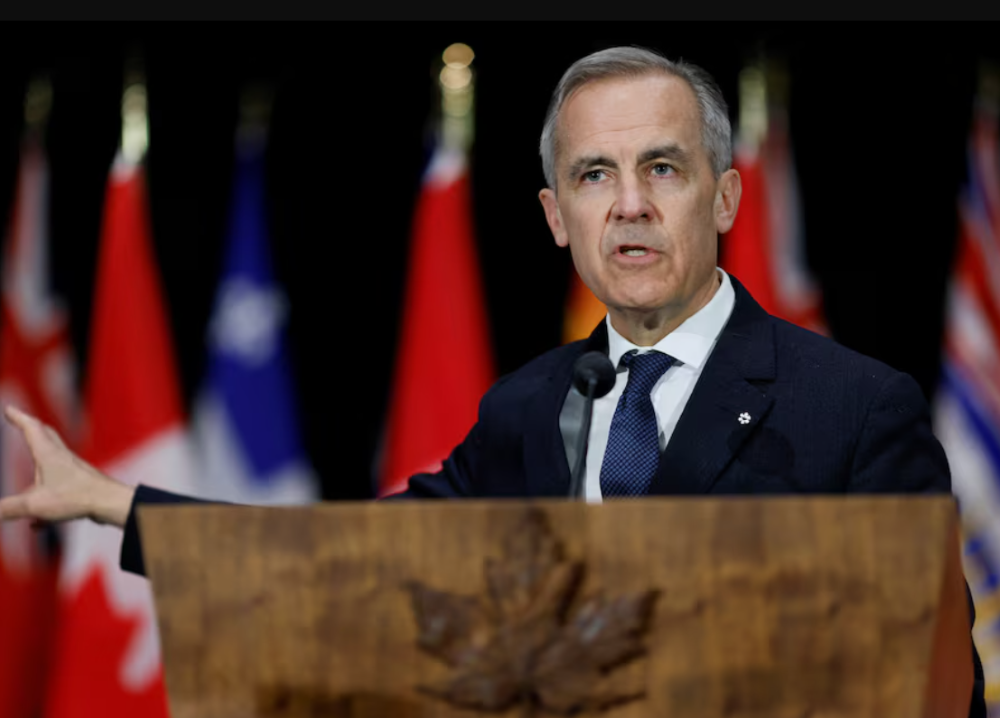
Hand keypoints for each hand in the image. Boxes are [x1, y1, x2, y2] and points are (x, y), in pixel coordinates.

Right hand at [0, 405, 134, 527]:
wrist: (111, 503)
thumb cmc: (76, 497)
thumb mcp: (34, 504)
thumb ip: (8, 509)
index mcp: (48, 455)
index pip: (31, 429)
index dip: (18, 417)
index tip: (9, 409)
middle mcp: (62, 458)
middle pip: (46, 436)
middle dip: (32, 428)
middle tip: (23, 422)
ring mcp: (73, 471)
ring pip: (54, 460)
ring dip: (41, 459)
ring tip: (30, 468)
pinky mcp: (81, 485)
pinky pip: (60, 487)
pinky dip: (46, 497)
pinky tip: (37, 523)